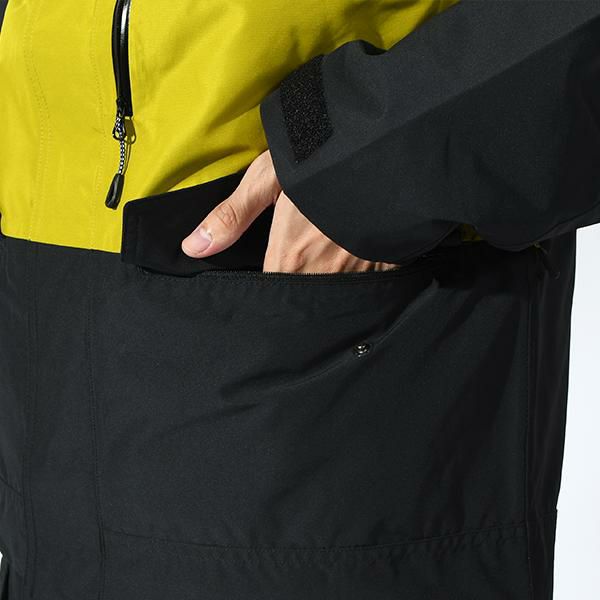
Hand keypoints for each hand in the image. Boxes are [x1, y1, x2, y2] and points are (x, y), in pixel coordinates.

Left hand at [181, 150, 396, 272]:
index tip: (273, 274)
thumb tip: (192, 247)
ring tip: (331, 256)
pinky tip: (361, 254)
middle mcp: (324, 274)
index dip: (269, 290)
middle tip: (305, 261)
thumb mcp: (269, 178)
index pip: (272, 292)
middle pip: (304, 295)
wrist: (386, 149)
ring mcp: (359, 273)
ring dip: (332, 280)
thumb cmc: (322, 159)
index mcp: (290, 256)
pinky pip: (370, 282)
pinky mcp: (388, 266)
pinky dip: (363, 273)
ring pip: (337, 292)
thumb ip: (232, 216)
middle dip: (300, 285)